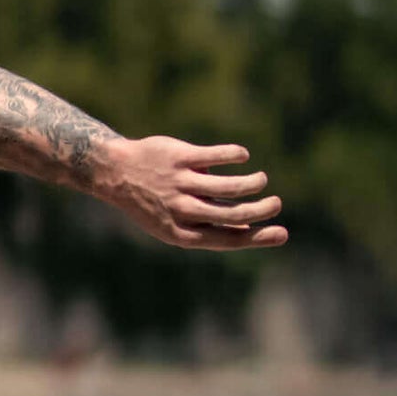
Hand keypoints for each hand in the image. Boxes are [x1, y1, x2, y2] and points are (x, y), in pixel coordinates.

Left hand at [103, 138, 287, 249]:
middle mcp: (181, 209)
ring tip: (261, 180)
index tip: (282, 233)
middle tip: (276, 204)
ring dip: (251, 183)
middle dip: (260, 210)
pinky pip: (214, 156)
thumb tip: (248, 227)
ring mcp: (179, 182)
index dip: (257, 237)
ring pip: (227, 186)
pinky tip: (243, 156)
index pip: (227, 239)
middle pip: (231, 214)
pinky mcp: (178, 157)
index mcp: (181, 232)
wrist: (114, 172)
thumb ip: (207, 225)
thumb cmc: (151, 201)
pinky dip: (233, 156)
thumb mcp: (173, 222)